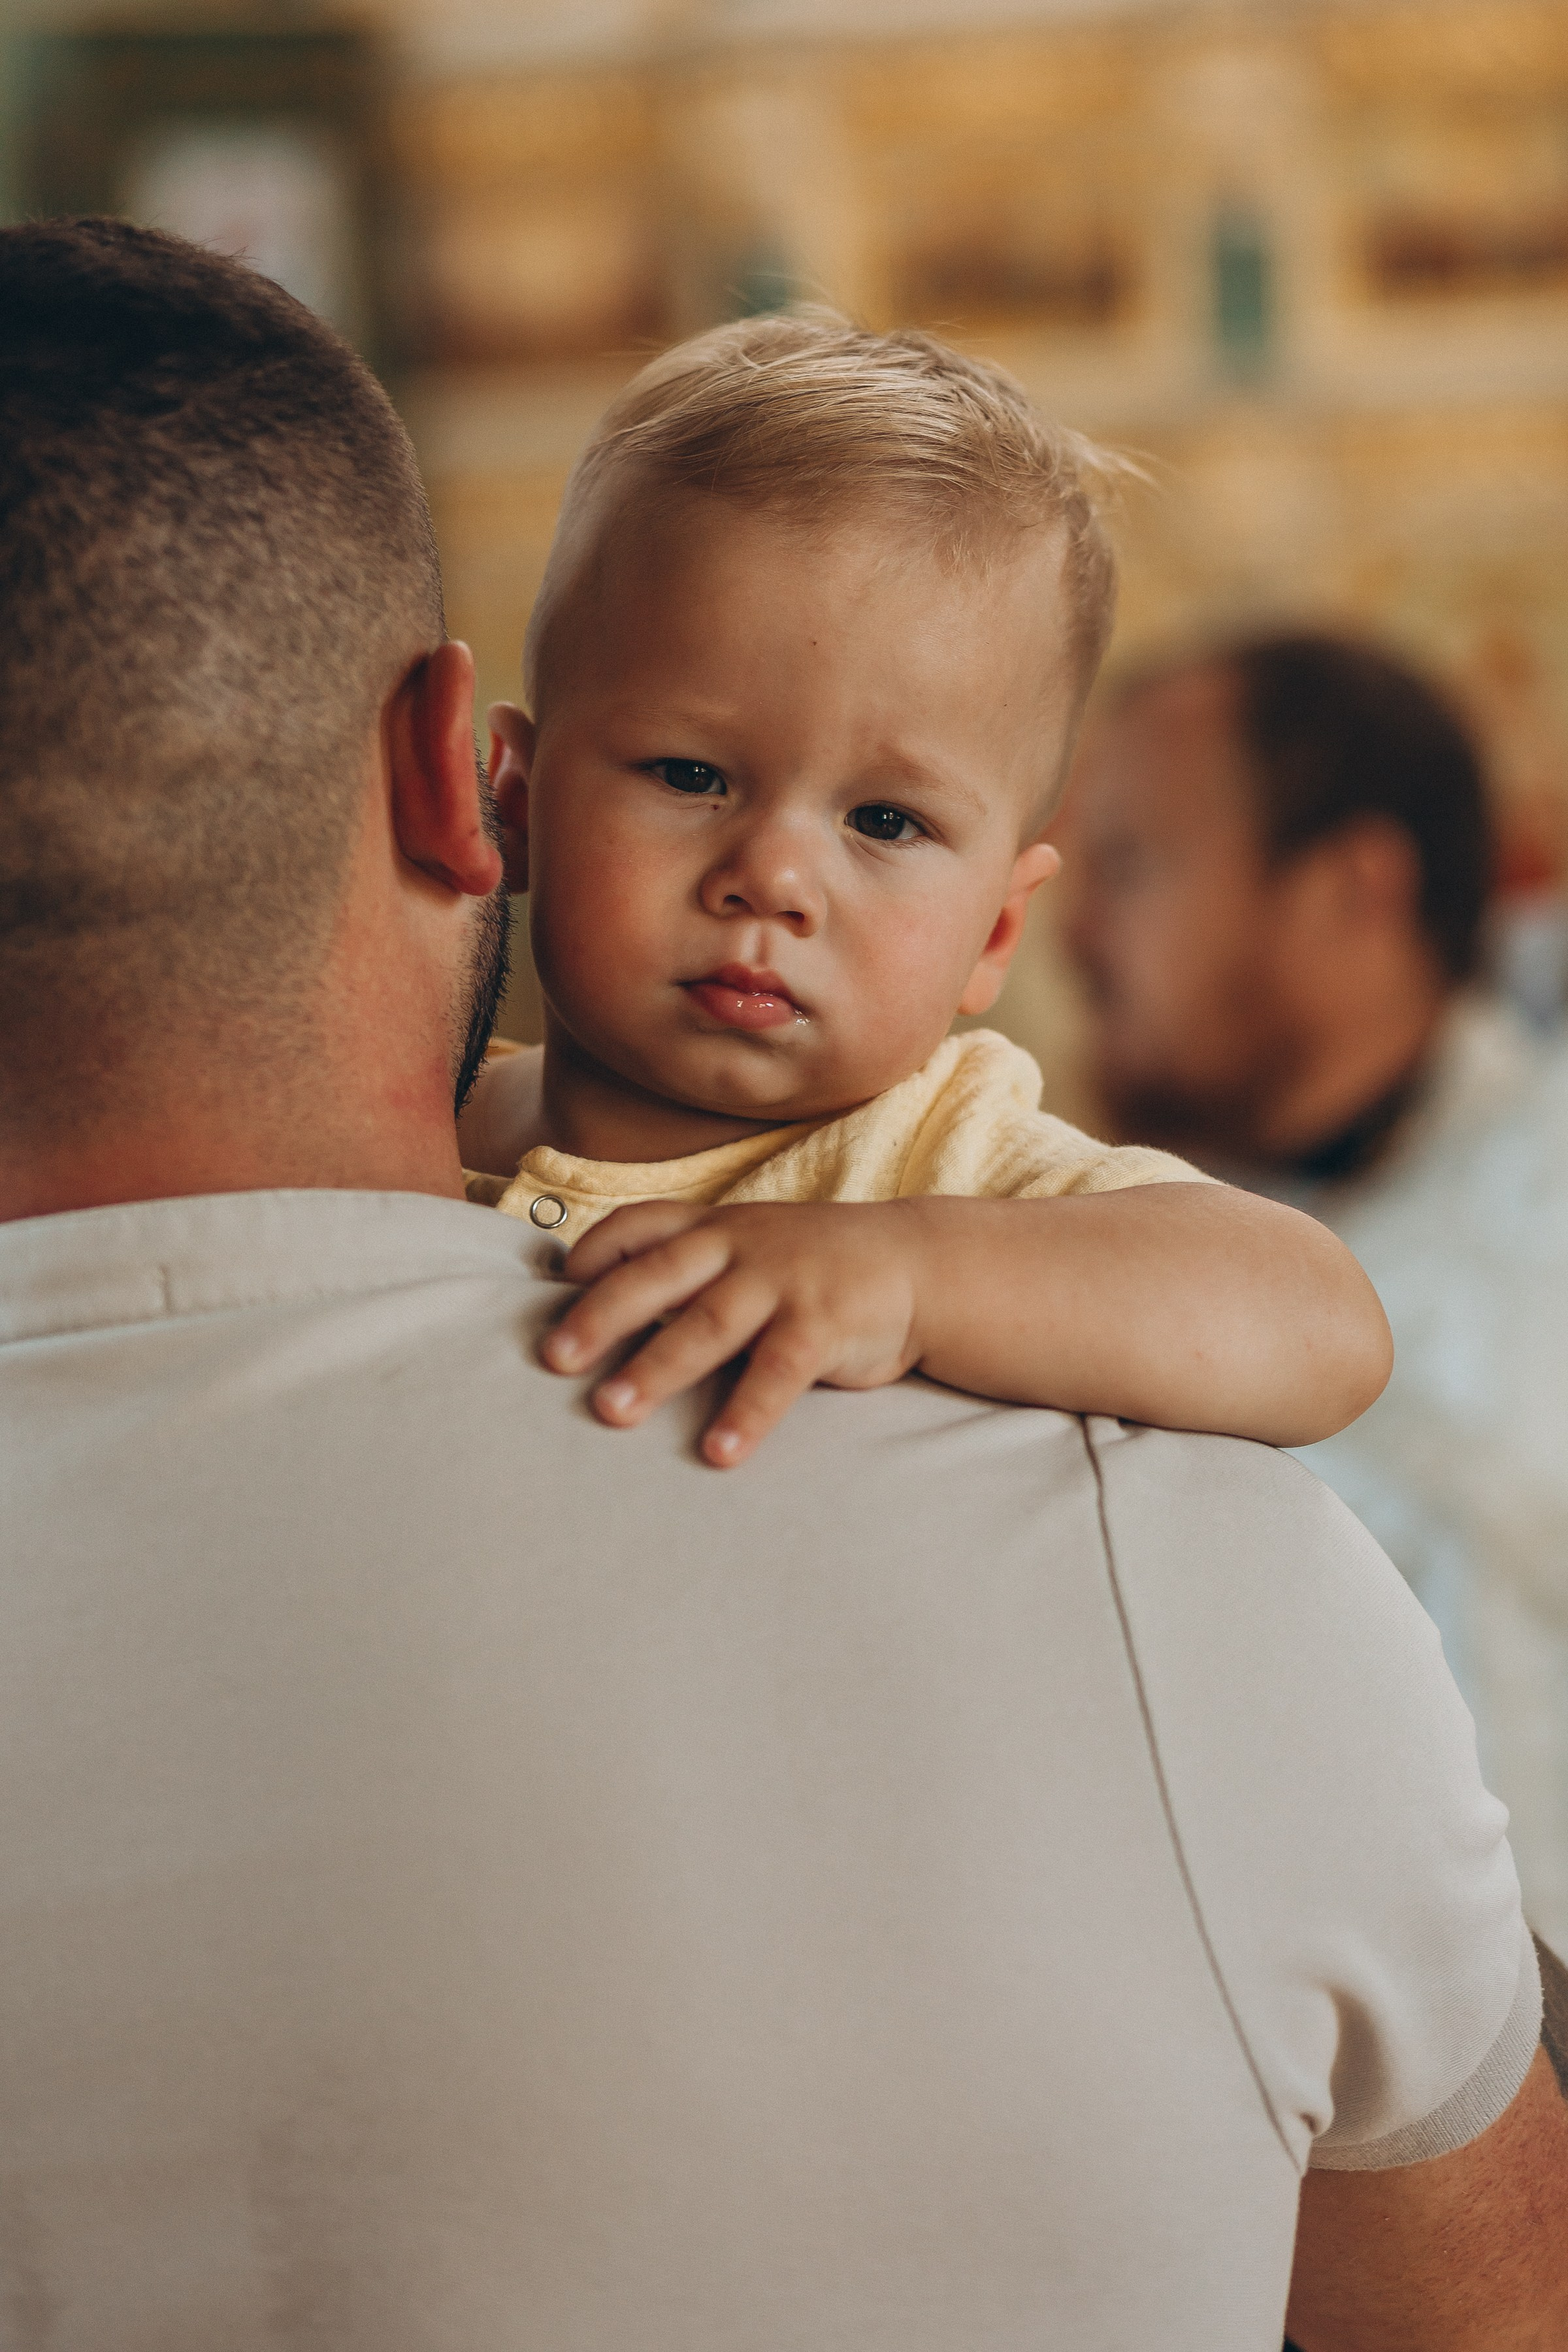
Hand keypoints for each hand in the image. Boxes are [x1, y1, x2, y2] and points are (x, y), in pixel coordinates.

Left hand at [540, 1199, 929, 1465]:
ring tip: (611, 1411)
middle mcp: (740, 1247)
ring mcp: (781, 1283)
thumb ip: (690, 1272)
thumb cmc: (813, 1267)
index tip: (557, 1283)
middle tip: (554, 1358)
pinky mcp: (822, 1324)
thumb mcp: (750, 1247)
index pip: (640, 1225)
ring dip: (656, 1369)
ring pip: (707, 1325)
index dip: (596, 1252)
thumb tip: (606, 1318)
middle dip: (601, 1316)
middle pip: (657, 1276)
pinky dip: (746, 1412)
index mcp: (714, 1227)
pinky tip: (718, 1451)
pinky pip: (777, 1372)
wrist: (917, 1262)